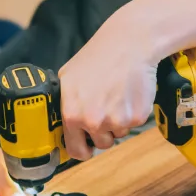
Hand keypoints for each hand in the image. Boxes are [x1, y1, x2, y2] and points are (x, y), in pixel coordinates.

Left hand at [58, 30, 157, 160]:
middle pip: (101, 144)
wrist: (129, 44)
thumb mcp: (67, 78)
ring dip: (119, 122)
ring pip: (118, 134)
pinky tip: (128, 93)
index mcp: (72, 115)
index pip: (75, 151)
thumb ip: (62, 105)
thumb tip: (58, 125)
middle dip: (103, 132)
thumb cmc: (97, 58)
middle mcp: (93, 121)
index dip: (82, 149)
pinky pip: (133, 125)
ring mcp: (116, 121)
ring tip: (117, 96)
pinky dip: (133, 113)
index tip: (87, 146)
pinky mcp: (137, 117)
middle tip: (106, 107)